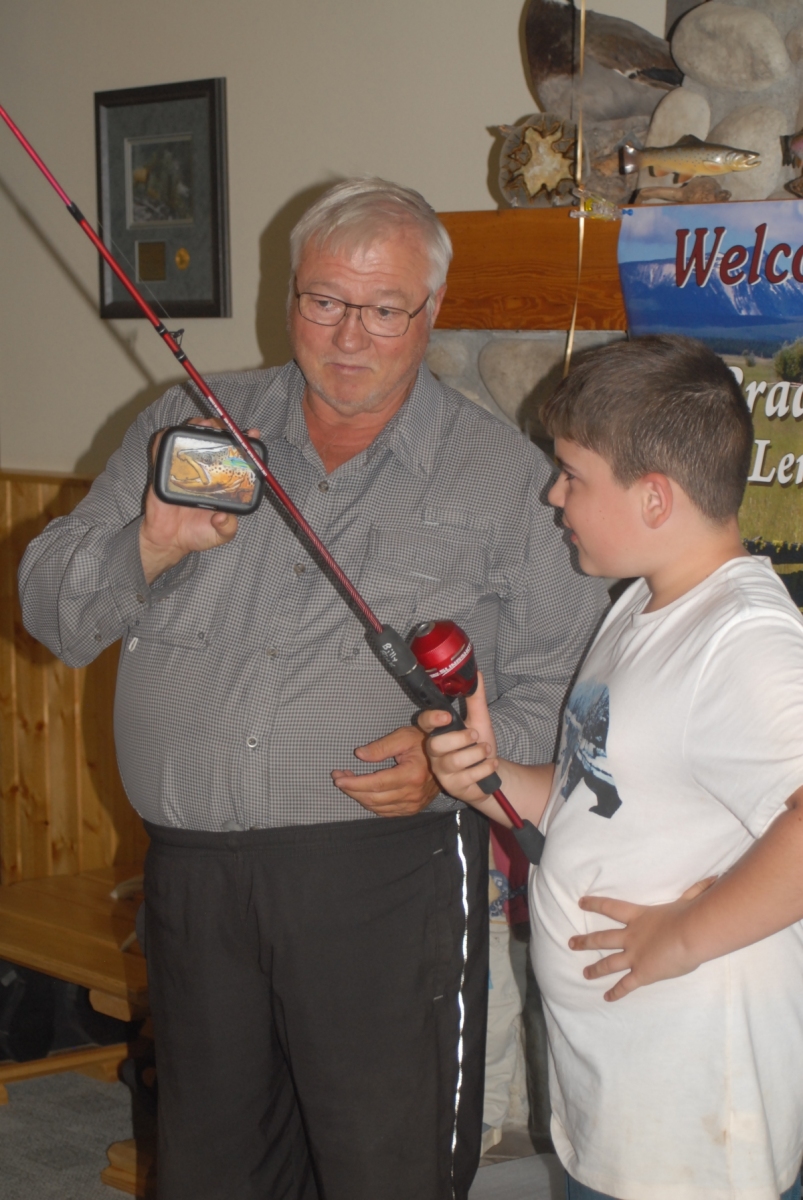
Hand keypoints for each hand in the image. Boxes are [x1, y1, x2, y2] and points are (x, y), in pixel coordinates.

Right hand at [139, 418, 259, 583]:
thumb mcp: (220, 534)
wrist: (168, 541)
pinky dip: (164, 439)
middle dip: (219, 428)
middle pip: (213, 439)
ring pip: (190, 437)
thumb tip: (222, 517)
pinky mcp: (164, 470)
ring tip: (201, 426)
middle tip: (221, 428)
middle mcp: (206, 470)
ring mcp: (185, 468)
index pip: (236, 455)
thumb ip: (226, 527)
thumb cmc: (197, 534)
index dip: (245, 442)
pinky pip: (161, 449)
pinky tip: (171, 436)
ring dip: (195, 427)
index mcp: (222, 480)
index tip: (253, 434)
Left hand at [331, 724, 439, 815]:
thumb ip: (381, 747)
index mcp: (411, 775)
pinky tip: (362, 792)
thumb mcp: (404, 737)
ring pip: (377, 807)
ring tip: (348, 782)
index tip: (338, 777)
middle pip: (373, 798)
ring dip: (359, 796)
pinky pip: (385, 811)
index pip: (376, 784)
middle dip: (351, 789)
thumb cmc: (424, 743)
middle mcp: (413, 794)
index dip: (354, 782)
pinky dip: (370, 804)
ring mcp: (413, 805)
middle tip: (338, 777)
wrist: (446, 758)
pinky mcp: (412, 809)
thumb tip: (359, 755)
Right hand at [417, 674, 498, 804]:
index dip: (432, 718)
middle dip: (459, 739)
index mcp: (438, 733)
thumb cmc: (480, 746)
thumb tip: (477, 674)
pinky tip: (491, 764)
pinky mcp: (453, 787)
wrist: (491, 773)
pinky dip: (484, 769)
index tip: (447, 715)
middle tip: (476, 735)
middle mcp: (435, 752)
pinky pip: (466, 777)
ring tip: (487, 751)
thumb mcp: (480, 721)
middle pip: (435, 745)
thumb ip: (476, 699)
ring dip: (476, 754)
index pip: (424, 723)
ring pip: (452, 762)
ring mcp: (442, 771)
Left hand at [569, 876, 717, 1001]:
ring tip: (584, 973)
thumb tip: (712, 879)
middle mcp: (632, 936)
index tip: (581, 902)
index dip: (595, 904)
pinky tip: (607, 997)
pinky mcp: (642, 974)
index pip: (611, 907)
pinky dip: (616, 992)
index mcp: (640, 916)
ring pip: (609, 963)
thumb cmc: (690, 914)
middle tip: (571, 943)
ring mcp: (635, 956)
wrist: (690, 933)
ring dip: (595, 969)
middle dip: (585, 941)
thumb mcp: (690, 899)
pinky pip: (626, 985)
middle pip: (602, 938)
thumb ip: (695, 891)